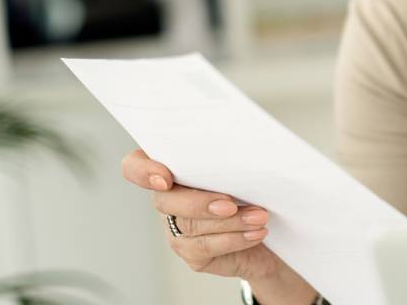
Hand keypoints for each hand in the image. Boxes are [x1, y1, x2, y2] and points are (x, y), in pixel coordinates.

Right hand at [121, 149, 283, 281]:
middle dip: (199, 202)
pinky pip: (205, 247)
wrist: (272, 233)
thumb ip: (228, 160)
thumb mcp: (242, 168)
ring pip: (191, 225)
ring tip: (258, 216)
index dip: (142, 171)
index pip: (135, 166)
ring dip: (230, 221)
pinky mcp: (192, 253)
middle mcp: (169, 198)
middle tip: (231, 203)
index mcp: (173, 169)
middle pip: (165, 200)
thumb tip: (242, 153)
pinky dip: (235, 238)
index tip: (165, 179)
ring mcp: (176, 228)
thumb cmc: (254, 191)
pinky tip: (256, 232)